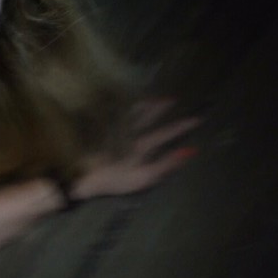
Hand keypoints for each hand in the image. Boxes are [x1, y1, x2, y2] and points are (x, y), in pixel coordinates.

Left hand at [68, 99, 199, 200]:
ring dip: (142, 105)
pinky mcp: (97, 131)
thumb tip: (190, 150)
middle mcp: (127, 132)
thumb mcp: (145, 176)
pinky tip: (119, 106)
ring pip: (129, 112)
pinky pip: (112, 114)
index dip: (182, 127)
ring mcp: (112, 130)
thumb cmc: (114, 179)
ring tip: (151, 98)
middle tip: (171, 99)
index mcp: (141, 144)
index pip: (165, 133)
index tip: (197, 118)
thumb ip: (167, 163)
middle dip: (161, 109)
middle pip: (147, 117)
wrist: (80, 174)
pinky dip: (120, 108)